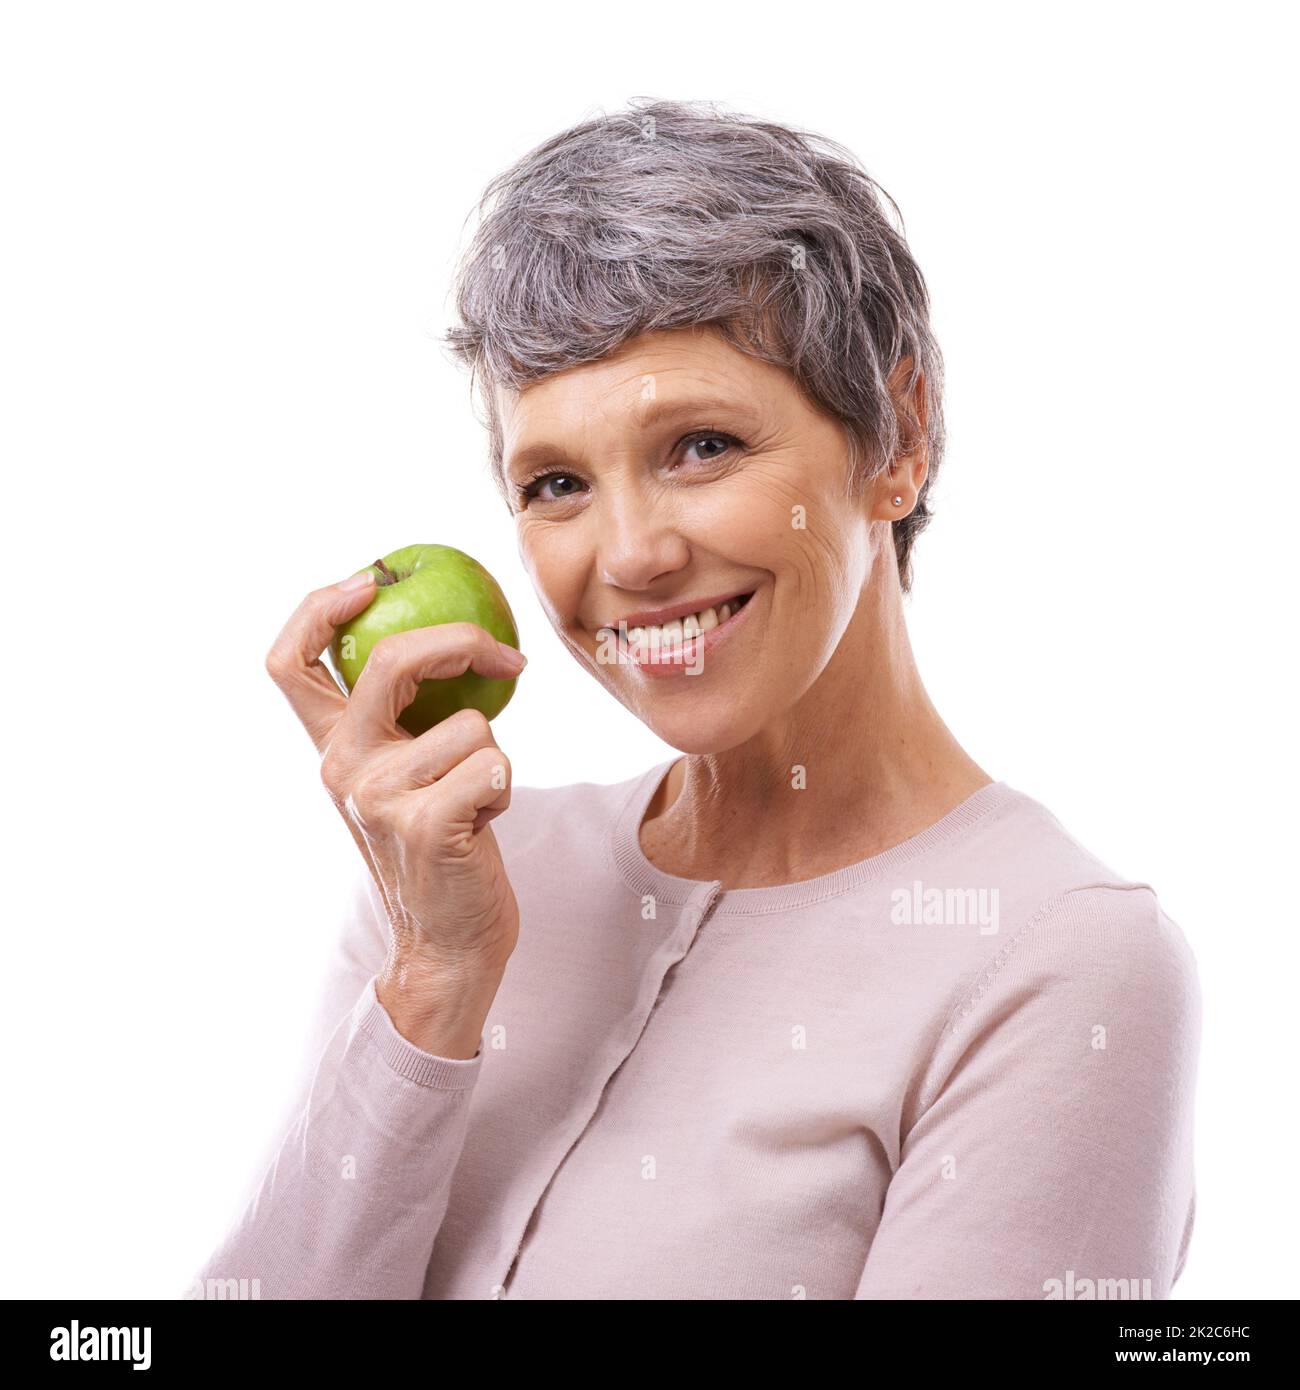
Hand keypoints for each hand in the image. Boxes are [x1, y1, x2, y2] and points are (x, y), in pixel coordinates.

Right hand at [265, 572, 527, 980]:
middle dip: (460, 642)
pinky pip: (495, 765)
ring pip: (471, 726)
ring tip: (475, 804)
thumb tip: (453, 641)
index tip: (371, 579)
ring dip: (496, 759)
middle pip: (388, 660)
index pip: (289, 663)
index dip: (320, 607)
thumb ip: (404, 722)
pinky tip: (483, 826)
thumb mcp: (403, 780)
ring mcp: (378, 798)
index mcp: (331, 750)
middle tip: (506, 660)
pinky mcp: (425, 826)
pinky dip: (506, 790)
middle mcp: (341, 768)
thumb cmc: (441, 851)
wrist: (448, 944)